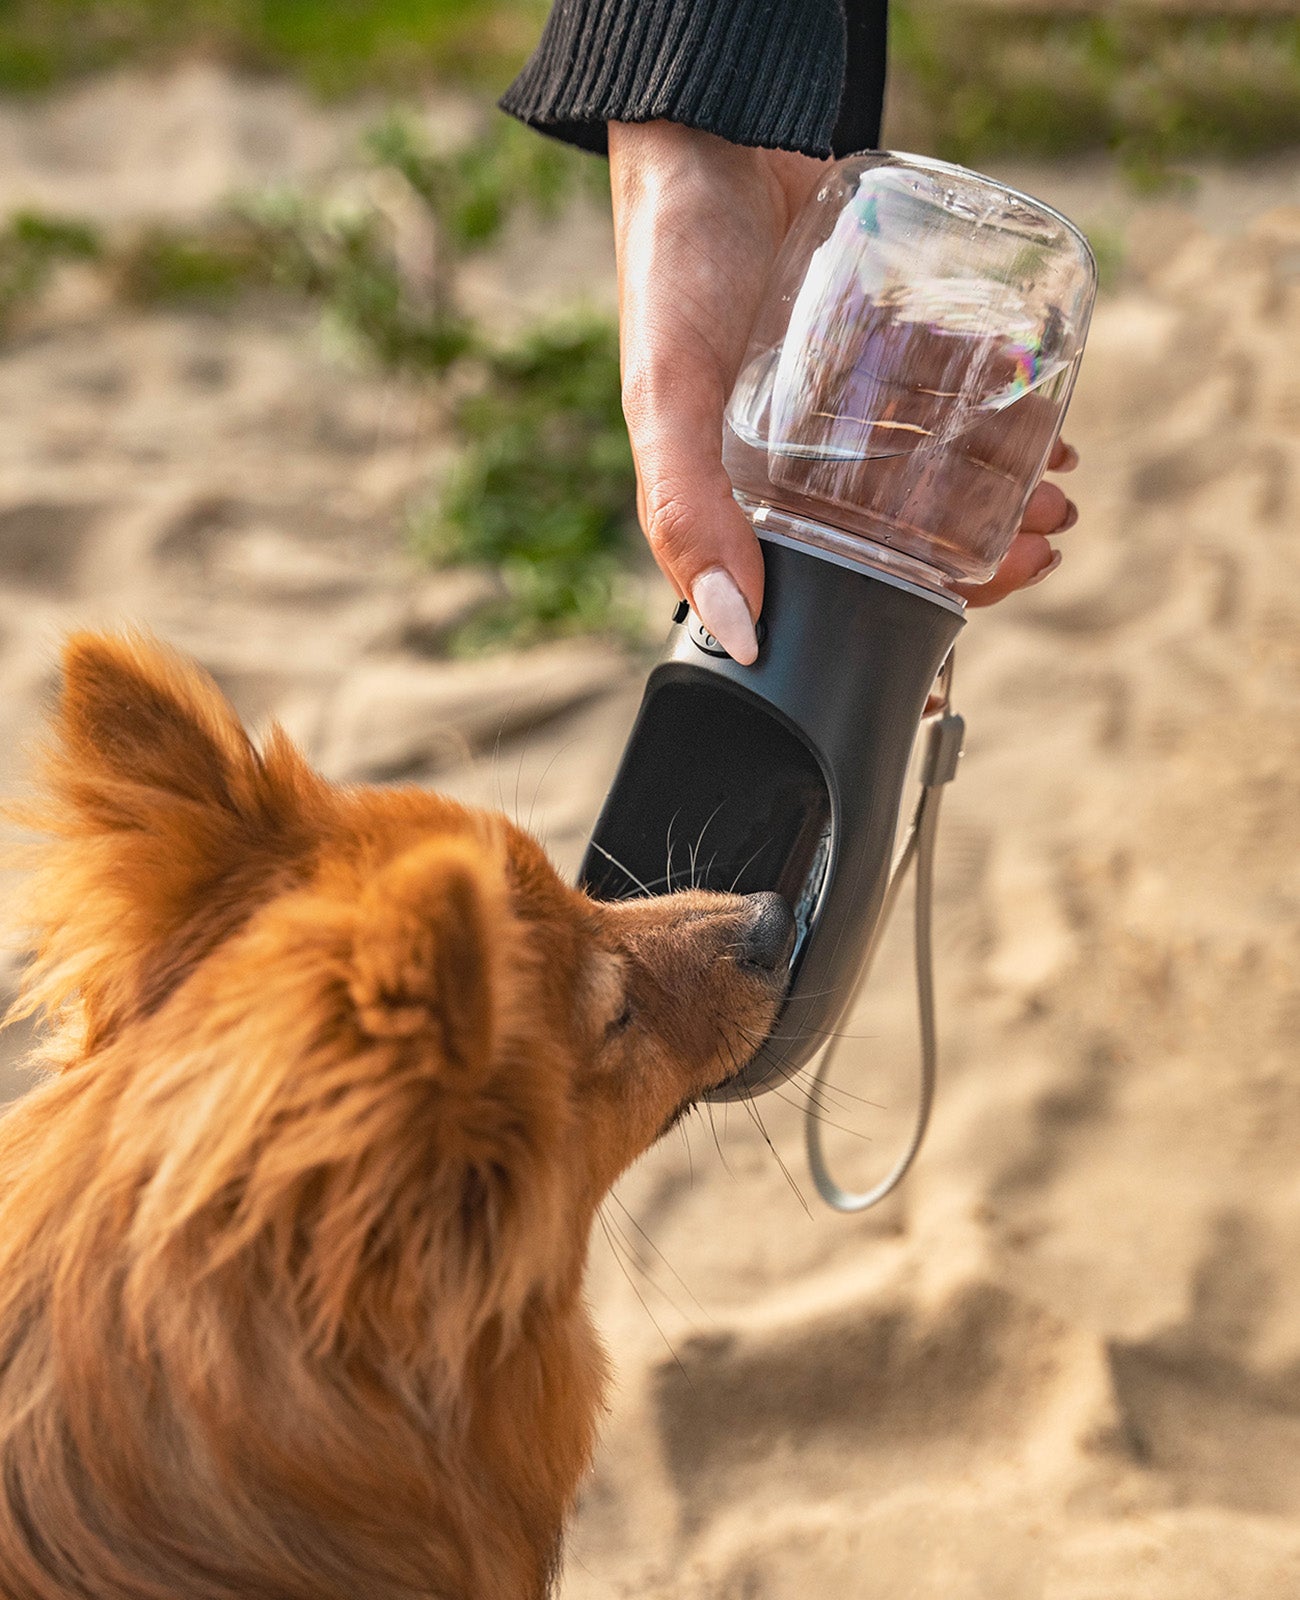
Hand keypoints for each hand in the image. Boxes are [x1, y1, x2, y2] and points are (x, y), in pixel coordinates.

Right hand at [608, 121, 1077, 658]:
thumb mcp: (668, 401)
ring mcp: (840, 394)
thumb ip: (687, 514)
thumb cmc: (672, 270)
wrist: (709, 132)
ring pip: (931, 456)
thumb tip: (739, 634)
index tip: (998, 581)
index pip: (841, 574)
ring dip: (1002, 476)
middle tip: (1050, 527)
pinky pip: (941, 379)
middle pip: (900, 521)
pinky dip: (990, 401)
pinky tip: (1035, 408)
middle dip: (983, 535)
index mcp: (743, 495)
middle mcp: (793, 455)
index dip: (922, 592)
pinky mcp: (874, 333)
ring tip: (1057, 475)